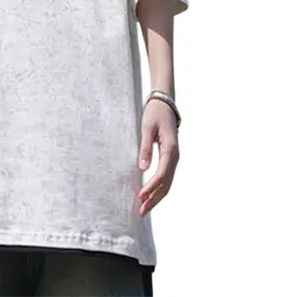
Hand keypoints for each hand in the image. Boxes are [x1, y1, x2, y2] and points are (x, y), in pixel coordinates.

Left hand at [137, 99, 179, 216]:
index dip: (151, 187)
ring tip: (144, 208)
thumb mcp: (147, 129)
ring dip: (156, 196)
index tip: (140, 197)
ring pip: (167, 183)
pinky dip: (158, 188)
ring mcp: (174, 159)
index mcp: (170, 150)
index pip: (162, 174)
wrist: (164, 105)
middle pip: (167, 184)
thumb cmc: (154, 114)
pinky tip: (150, 194)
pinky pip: (166, 177)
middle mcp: (175, 157)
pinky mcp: (170, 158)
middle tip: (142, 211)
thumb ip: (145, 148)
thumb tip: (142, 169)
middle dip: (154, 198)